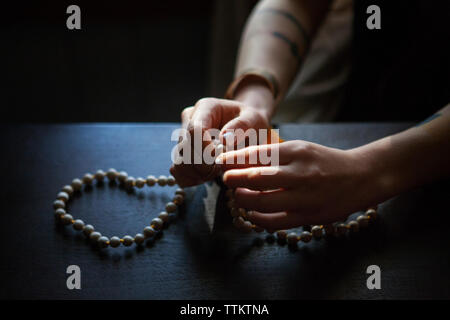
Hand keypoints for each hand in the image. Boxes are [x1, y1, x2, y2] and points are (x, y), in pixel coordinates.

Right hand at [171, 83, 274, 186]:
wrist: (247, 125)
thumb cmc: (251, 121)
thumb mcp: (254, 120)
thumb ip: (242, 127)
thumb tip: (224, 139)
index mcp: (206, 107)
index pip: (195, 129)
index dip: (204, 149)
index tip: (219, 160)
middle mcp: (190, 118)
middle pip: (185, 147)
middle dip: (202, 165)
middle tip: (220, 169)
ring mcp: (184, 134)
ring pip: (180, 159)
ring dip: (197, 173)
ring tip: (215, 172)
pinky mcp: (183, 150)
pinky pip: (178, 169)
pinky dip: (190, 178)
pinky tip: (205, 178)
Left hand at [217, 140, 379, 230]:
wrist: (360, 177)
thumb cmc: (324, 161)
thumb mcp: (300, 149)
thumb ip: (273, 155)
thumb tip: (239, 162)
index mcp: (297, 151)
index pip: (257, 154)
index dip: (234, 160)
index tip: (220, 162)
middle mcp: (300, 173)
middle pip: (256, 178)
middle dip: (234, 179)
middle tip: (225, 179)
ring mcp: (305, 197)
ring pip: (263, 202)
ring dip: (244, 200)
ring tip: (238, 196)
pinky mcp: (309, 216)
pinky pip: (276, 222)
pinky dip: (259, 219)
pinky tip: (252, 213)